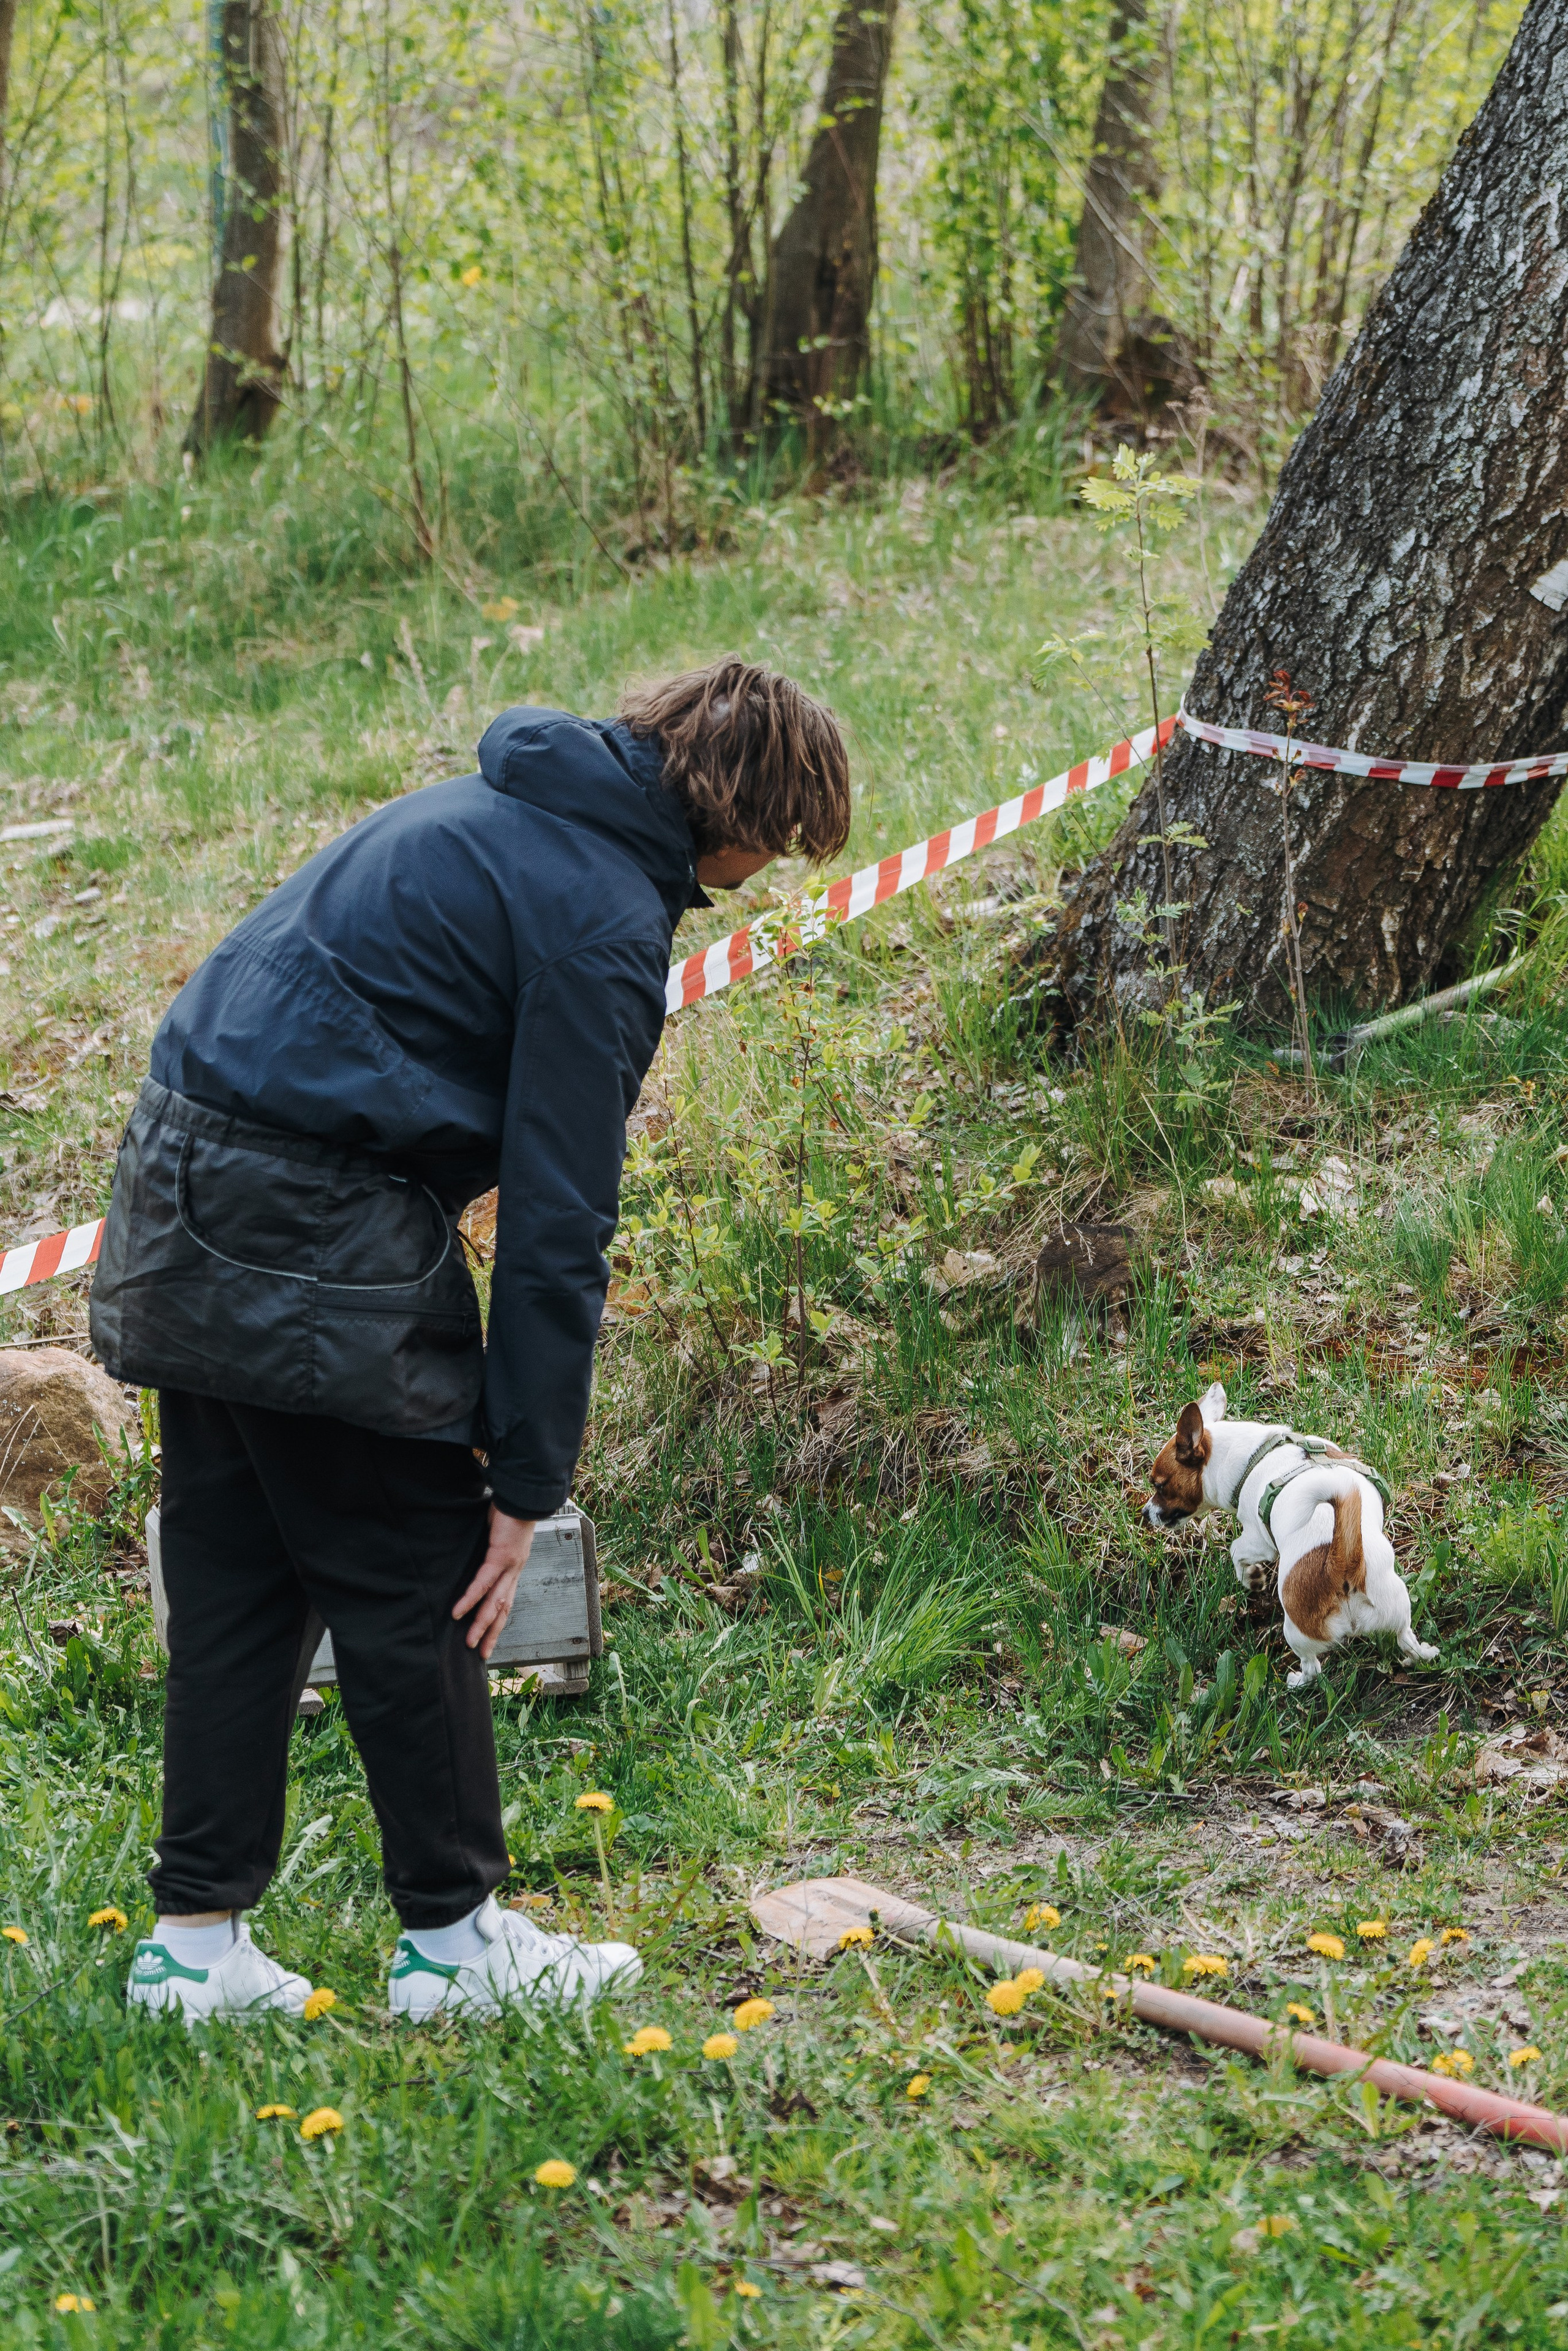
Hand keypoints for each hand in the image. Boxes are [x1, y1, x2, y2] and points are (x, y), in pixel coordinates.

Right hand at [453, 1506, 536, 1660]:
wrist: (523, 1495)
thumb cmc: (509, 1511)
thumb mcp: (499, 1535)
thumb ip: (491, 1550)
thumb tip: (479, 1554)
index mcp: (514, 1568)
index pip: (507, 1600)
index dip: (498, 1621)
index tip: (489, 1638)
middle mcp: (515, 1571)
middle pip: (503, 1609)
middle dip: (492, 1632)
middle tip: (481, 1653)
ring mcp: (509, 1565)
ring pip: (495, 1602)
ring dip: (481, 1624)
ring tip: (469, 1641)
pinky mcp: (500, 1556)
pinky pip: (483, 1582)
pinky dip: (471, 1598)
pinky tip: (458, 1612)